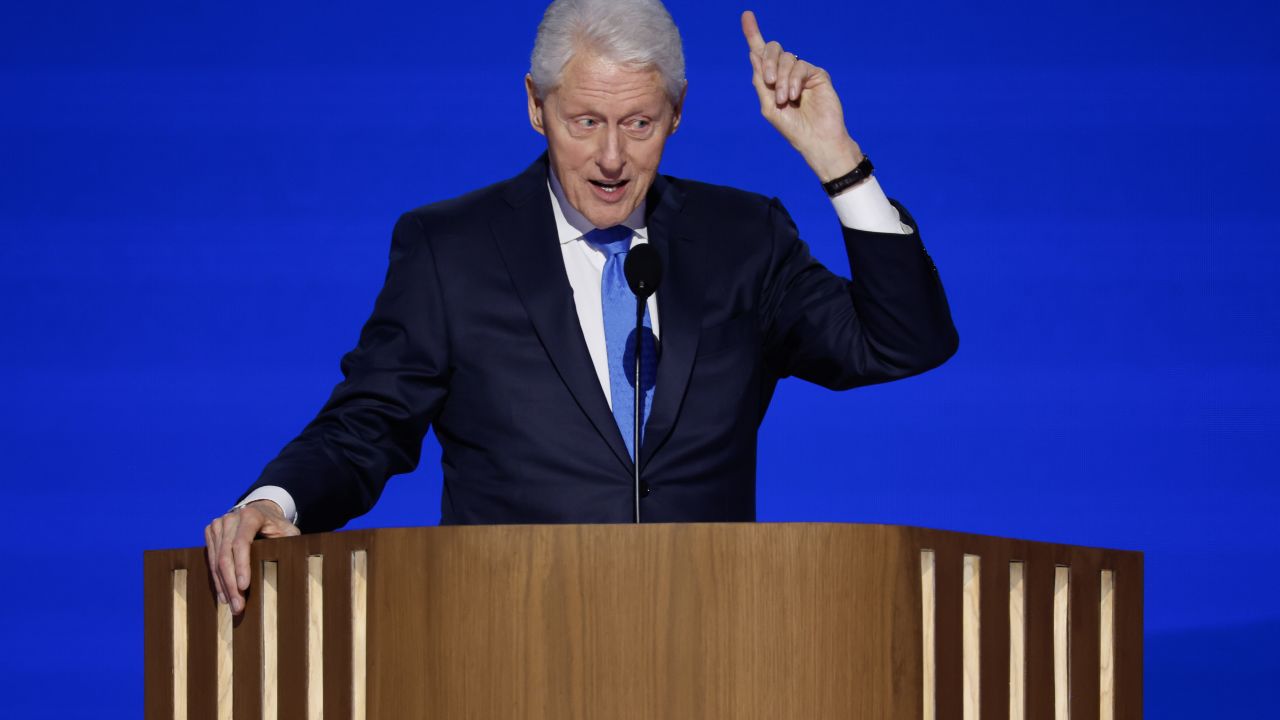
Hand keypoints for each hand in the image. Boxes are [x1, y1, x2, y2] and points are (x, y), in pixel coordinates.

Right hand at [205, 500, 298, 613]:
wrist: (260, 510)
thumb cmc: (277, 525)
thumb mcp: (288, 530)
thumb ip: (289, 543)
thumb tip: (292, 565)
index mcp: (250, 516)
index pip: (241, 543)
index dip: (241, 566)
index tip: (244, 586)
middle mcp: (230, 518)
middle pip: (226, 555)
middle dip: (231, 583)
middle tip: (238, 605)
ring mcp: (218, 525)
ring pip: (216, 560)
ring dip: (223, 585)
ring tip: (231, 604)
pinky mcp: (211, 533)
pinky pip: (211, 559)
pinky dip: (217, 579)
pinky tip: (223, 594)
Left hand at [741, 10, 863, 181]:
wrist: (815, 138)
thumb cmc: (791, 127)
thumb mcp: (768, 105)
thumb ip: (761, 79)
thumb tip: (753, 53)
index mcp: (771, 80)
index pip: (760, 53)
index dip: (753, 33)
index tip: (746, 15)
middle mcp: (786, 73)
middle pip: (773, 49)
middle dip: (768, 61)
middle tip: (769, 81)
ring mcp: (802, 72)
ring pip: (787, 58)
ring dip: (782, 79)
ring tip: (785, 100)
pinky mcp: (816, 74)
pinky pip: (800, 66)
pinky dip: (794, 80)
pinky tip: (794, 95)